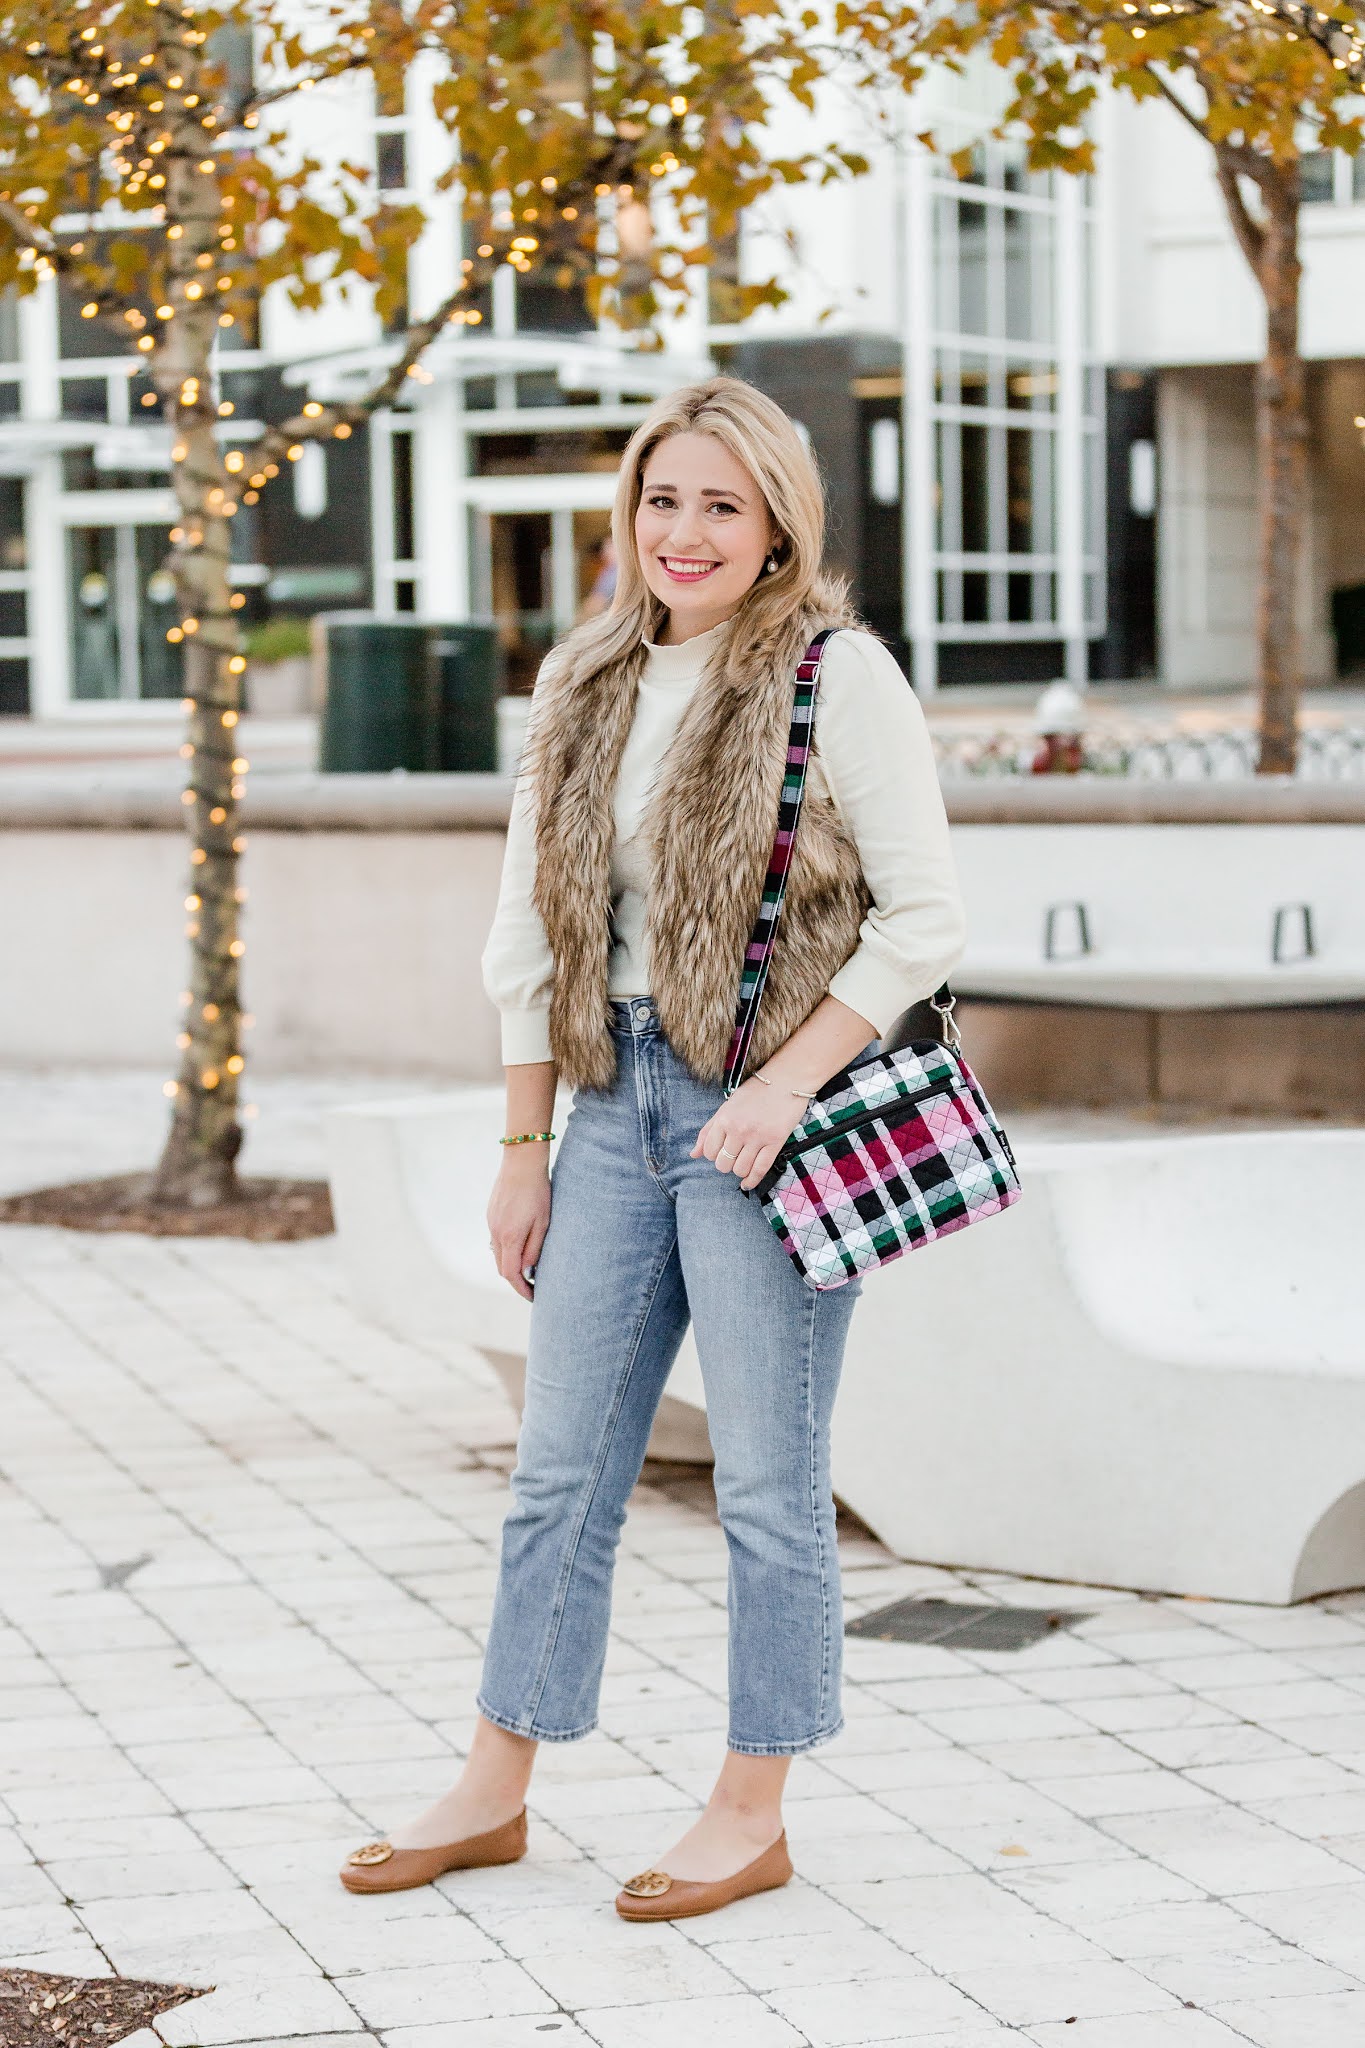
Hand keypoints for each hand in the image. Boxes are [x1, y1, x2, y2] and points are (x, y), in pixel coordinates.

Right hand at [488, 1148, 551, 1300]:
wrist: (521, 1162)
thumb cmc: (538, 1192)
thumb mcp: (543, 1223)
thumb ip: (534, 1249)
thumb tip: (527, 1271)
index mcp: (509, 1237)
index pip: (511, 1274)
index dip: (521, 1289)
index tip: (533, 1297)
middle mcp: (495, 1233)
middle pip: (501, 1267)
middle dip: (515, 1280)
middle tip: (532, 1286)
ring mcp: (491, 1223)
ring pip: (497, 1253)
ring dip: (510, 1264)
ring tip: (528, 1269)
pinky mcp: (491, 1214)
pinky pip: (496, 1239)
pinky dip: (506, 1250)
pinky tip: (519, 1246)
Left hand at [691, 1076, 807, 1190]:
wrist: (786, 1079)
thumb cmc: (755, 1091)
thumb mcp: (727, 1106)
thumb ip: (708, 1131)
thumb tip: (693, 1154)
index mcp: (724, 1118)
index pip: (709, 1151)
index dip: (714, 1155)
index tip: (722, 1151)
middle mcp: (738, 1129)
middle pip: (723, 1164)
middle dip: (726, 1165)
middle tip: (734, 1157)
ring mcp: (757, 1137)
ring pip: (740, 1169)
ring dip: (740, 1171)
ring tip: (743, 1164)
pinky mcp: (775, 1142)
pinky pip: (760, 1169)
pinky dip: (752, 1180)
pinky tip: (748, 1183)